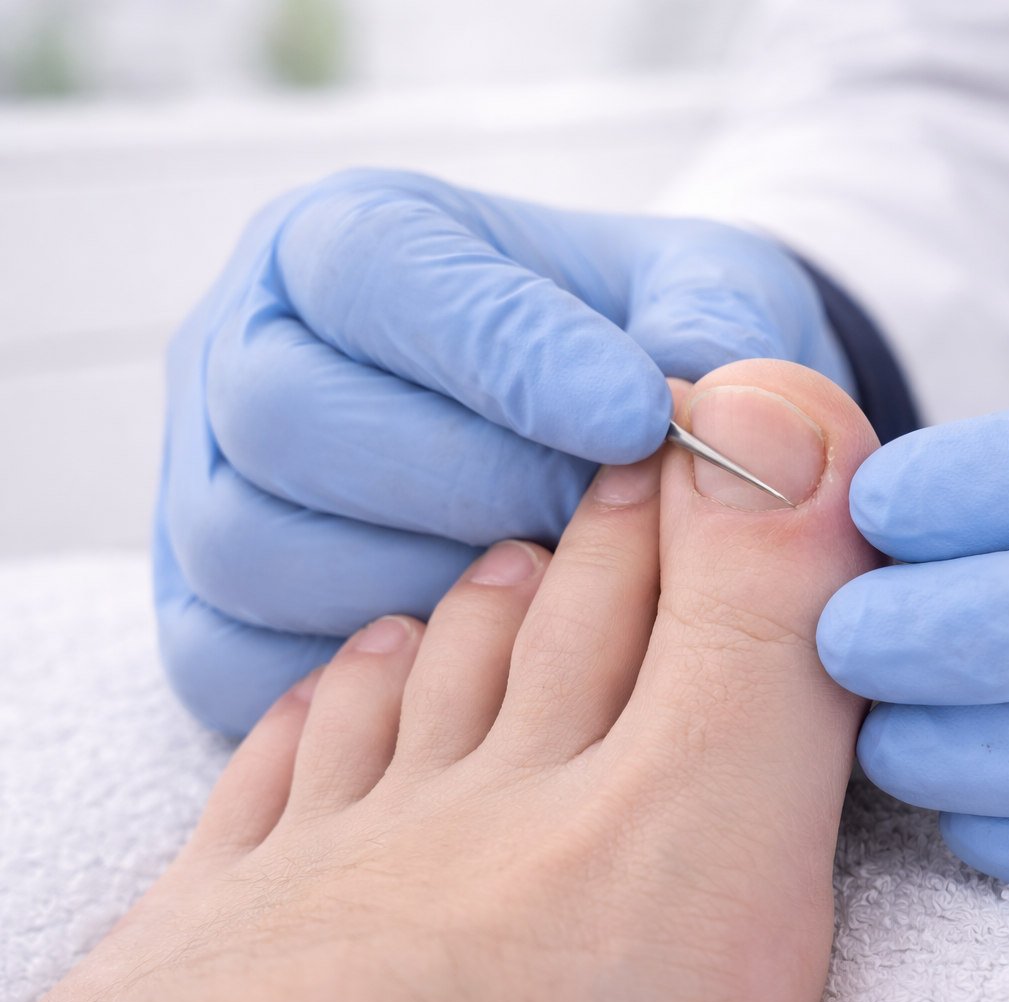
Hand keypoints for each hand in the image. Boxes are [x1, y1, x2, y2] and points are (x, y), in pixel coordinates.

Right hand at [157, 169, 852, 734]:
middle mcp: (249, 353)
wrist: (602, 442)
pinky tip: (490, 668)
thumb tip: (730, 416)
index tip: (636, 414)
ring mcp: (212, 487)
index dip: (506, 347)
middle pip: (290, 416)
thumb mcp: (703, 305)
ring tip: (562, 593)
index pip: (378, 270)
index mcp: (346, 240)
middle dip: (472, 480)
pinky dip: (366, 686)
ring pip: (255, 548)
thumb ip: (721, 336)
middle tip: (603, 519)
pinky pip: (238, 663)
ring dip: (427, 588)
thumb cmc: (640, 354)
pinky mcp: (213, 613)